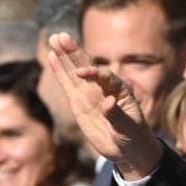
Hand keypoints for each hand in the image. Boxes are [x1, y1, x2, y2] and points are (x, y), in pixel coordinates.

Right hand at [45, 32, 162, 178]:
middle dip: (74, 51)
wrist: (127, 149)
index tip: (80, 73)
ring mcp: (90, 93)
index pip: (104, 76)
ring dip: (64, 55)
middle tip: (62, 36)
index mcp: (119, 89)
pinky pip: (67, 85)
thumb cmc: (133, 136)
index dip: (93, 73)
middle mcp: (103, 87)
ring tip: (54, 38)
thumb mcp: (127, 127)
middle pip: (88, 64)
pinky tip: (52, 57)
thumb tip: (108, 102)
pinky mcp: (79, 102)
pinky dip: (60, 71)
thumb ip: (116, 115)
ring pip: (74, 71)